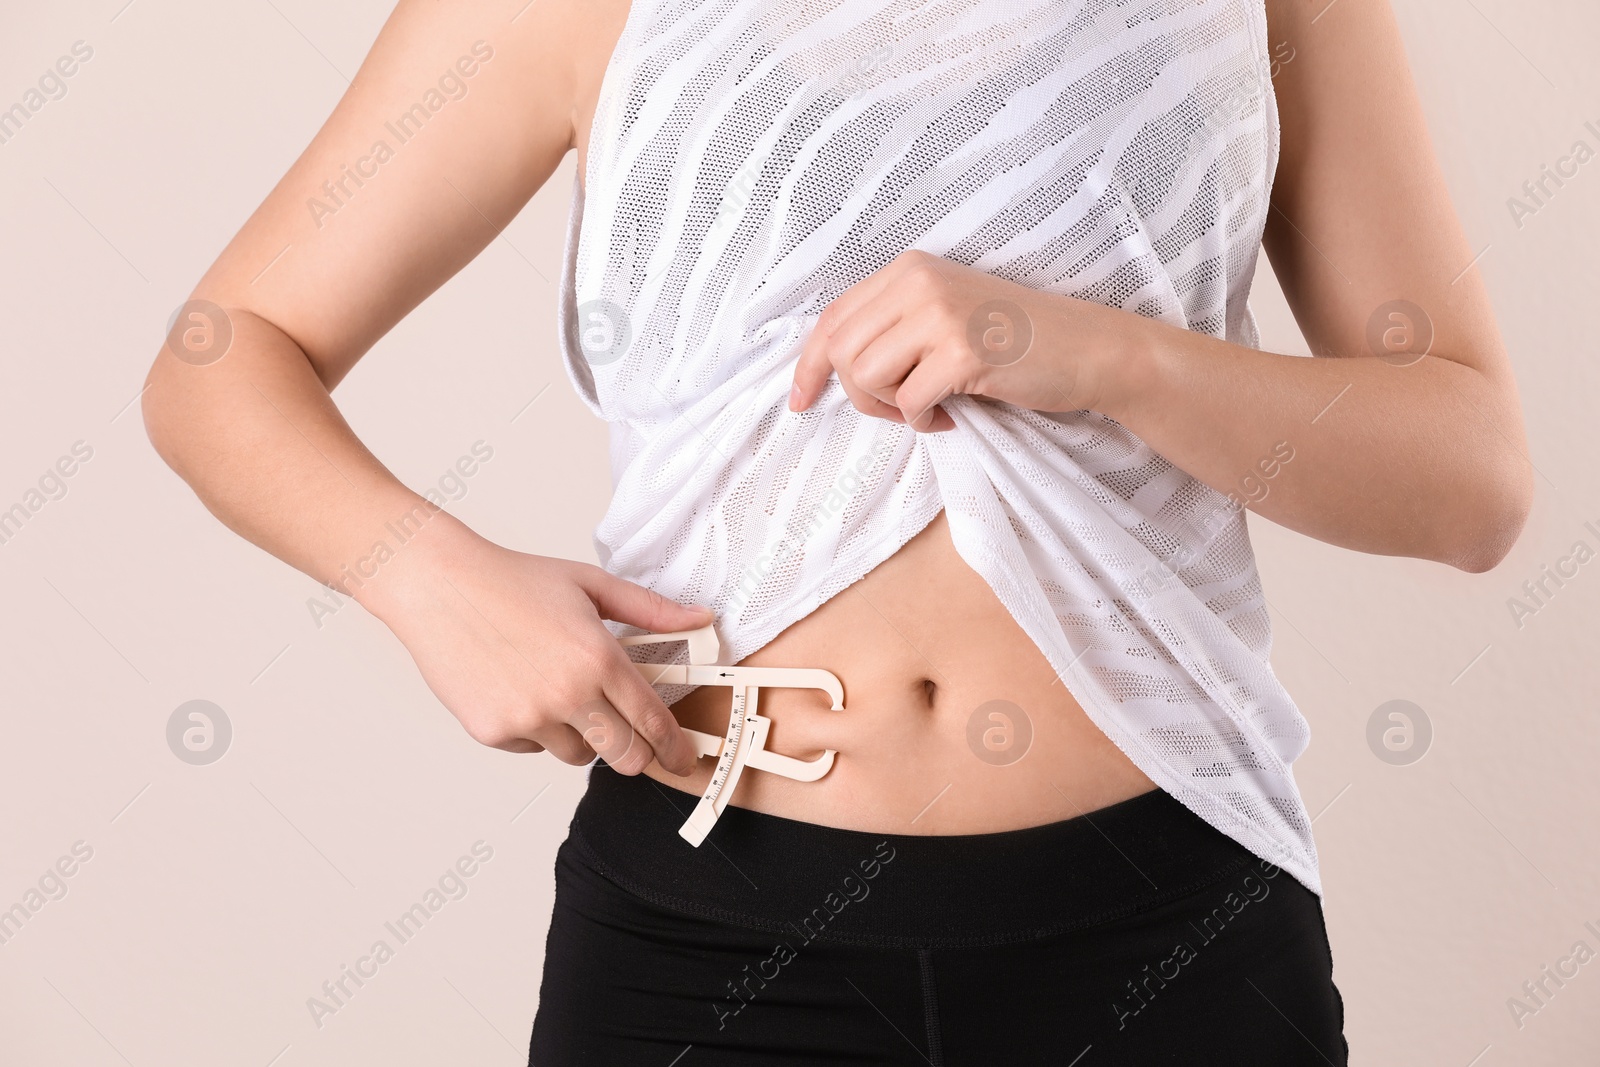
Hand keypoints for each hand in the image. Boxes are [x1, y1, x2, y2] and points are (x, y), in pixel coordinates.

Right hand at [358, 511, 706, 776]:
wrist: (440, 585)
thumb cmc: (513, 581)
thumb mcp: (591, 584)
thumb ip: (651, 609)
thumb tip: (701, 618)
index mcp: (599, 658)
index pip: (653, 721)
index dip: (674, 747)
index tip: (683, 759)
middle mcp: (568, 694)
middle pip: (624, 756)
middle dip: (636, 753)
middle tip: (632, 739)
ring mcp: (529, 718)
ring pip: (578, 756)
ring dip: (582, 737)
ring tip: (561, 693)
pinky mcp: (494, 731)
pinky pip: (533, 749)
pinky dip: (537, 732)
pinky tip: (522, 690)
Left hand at [789, 249, 1138, 429]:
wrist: (1089, 348)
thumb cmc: (1015, 341)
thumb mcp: (944, 314)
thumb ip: (894, 327)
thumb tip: (830, 368)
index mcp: (908, 269)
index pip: (833, 318)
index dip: (809, 365)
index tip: (801, 400)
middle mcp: (919, 282)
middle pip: (843, 352)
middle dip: (859, 394)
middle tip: (897, 407)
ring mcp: (941, 315)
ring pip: (866, 377)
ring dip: (889, 408)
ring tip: (925, 408)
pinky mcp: (963, 353)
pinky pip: (908, 402)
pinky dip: (922, 421)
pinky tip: (951, 415)